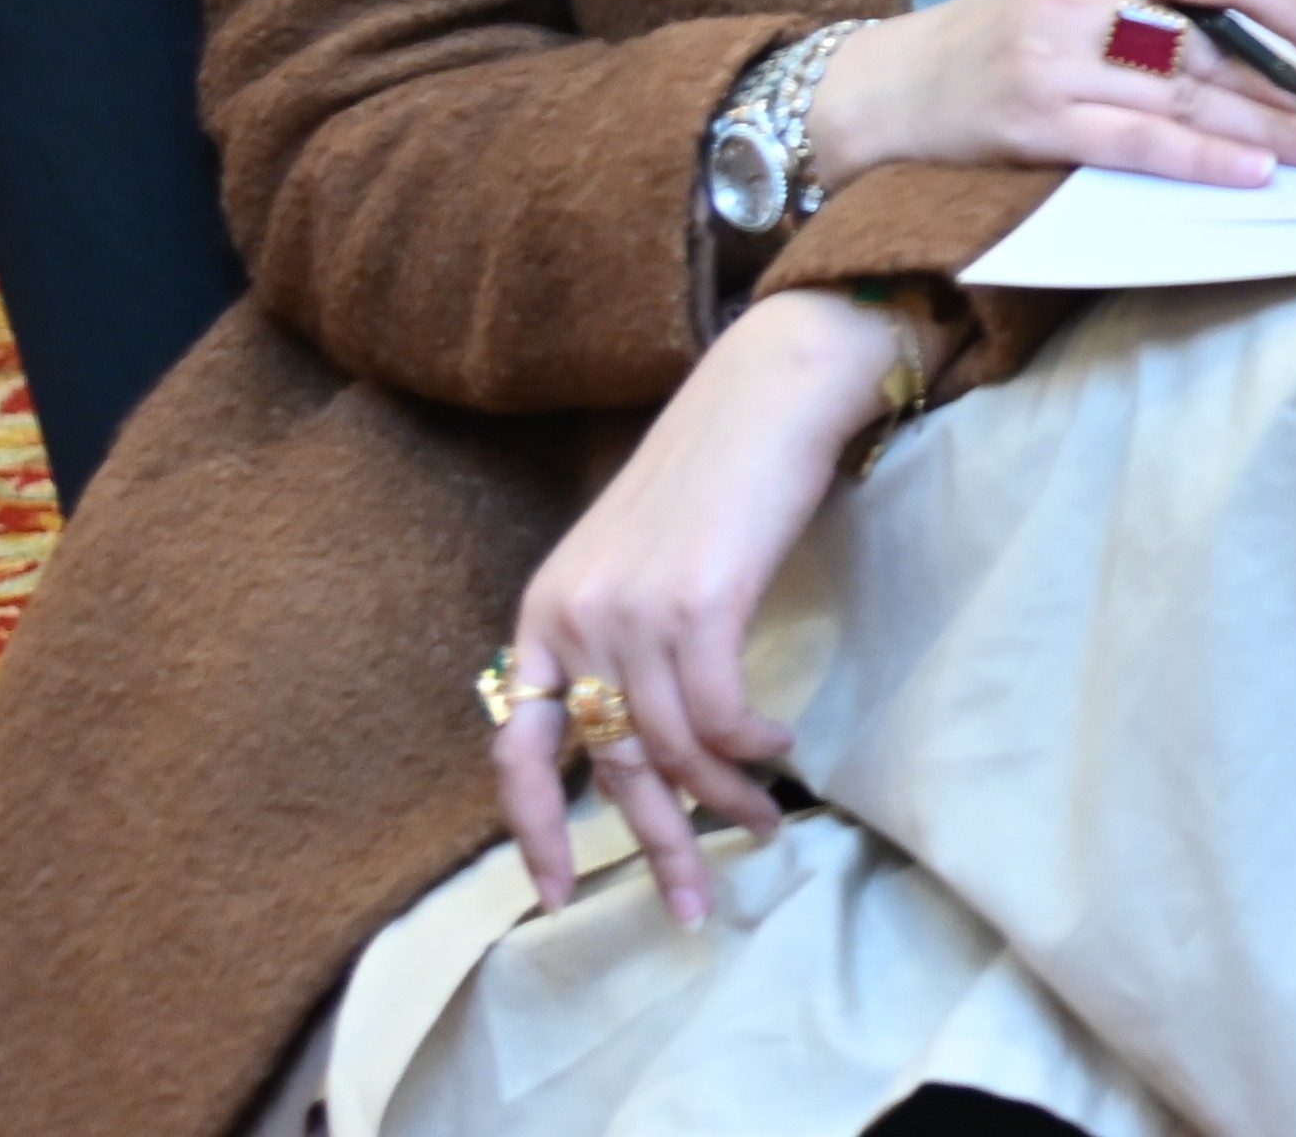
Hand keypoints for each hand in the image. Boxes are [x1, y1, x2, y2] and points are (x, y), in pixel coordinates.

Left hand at [488, 287, 897, 922]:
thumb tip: (638, 744)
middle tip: (690, 906)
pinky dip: (751, 744)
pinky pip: (719, 712)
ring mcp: (633, 609)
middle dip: (654, 845)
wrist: (770, 390)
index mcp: (546, 610)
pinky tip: (780, 746)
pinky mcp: (698, 600)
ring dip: (724, 799)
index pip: (516, 748)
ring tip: (765, 823)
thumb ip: (620, 641)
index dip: (536, 831)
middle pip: (608, 764)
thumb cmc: (717, 475)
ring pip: (671, 748)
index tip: (561, 897)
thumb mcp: (638, 563)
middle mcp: (575, 616)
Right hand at [798, 0, 1295, 200]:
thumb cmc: (1004, 40)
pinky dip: (1201, 159)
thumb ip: (1157, 1)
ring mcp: (1055, 57)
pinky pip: (1137, 141)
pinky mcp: (1035, 120)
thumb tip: (1273, 41)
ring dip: (1268, 128)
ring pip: (1186, 95)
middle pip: (1215, 42)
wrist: (888, 89)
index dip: (1295, 11)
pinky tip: (1253, 173)